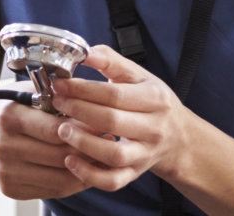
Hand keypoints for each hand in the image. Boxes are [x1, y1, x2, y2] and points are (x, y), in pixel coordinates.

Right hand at [0, 81, 93, 200]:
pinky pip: (53, 191)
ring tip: (101, 156)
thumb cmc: (9, 109)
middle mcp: (3, 147)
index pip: (55, 130)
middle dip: (90, 150)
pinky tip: (83, 169)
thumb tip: (96, 104)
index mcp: (7, 118)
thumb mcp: (27, 92)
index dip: (84, 129)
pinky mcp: (11, 189)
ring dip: (86, 169)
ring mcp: (6, 171)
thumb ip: (55, 95)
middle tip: (109, 141)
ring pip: (60, 178)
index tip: (104, 125)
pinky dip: (73, 182)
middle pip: (60, 156)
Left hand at [49, 45, 191, 191]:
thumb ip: (112, 61)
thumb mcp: (139, 76)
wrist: (178, 137)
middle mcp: (154, 128)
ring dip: (84, 143)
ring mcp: (145, 154)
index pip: (115, 94)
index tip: (60, 84)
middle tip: (55, 102)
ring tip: (60, 130)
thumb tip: (86, 51)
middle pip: (113, 121)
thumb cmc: (152, 102)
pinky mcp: (135, 174)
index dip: (83, 89)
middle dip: (79, 111)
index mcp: (155, 99)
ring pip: (114, 155)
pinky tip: (70, 160)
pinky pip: (113, 181)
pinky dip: (90, 174)